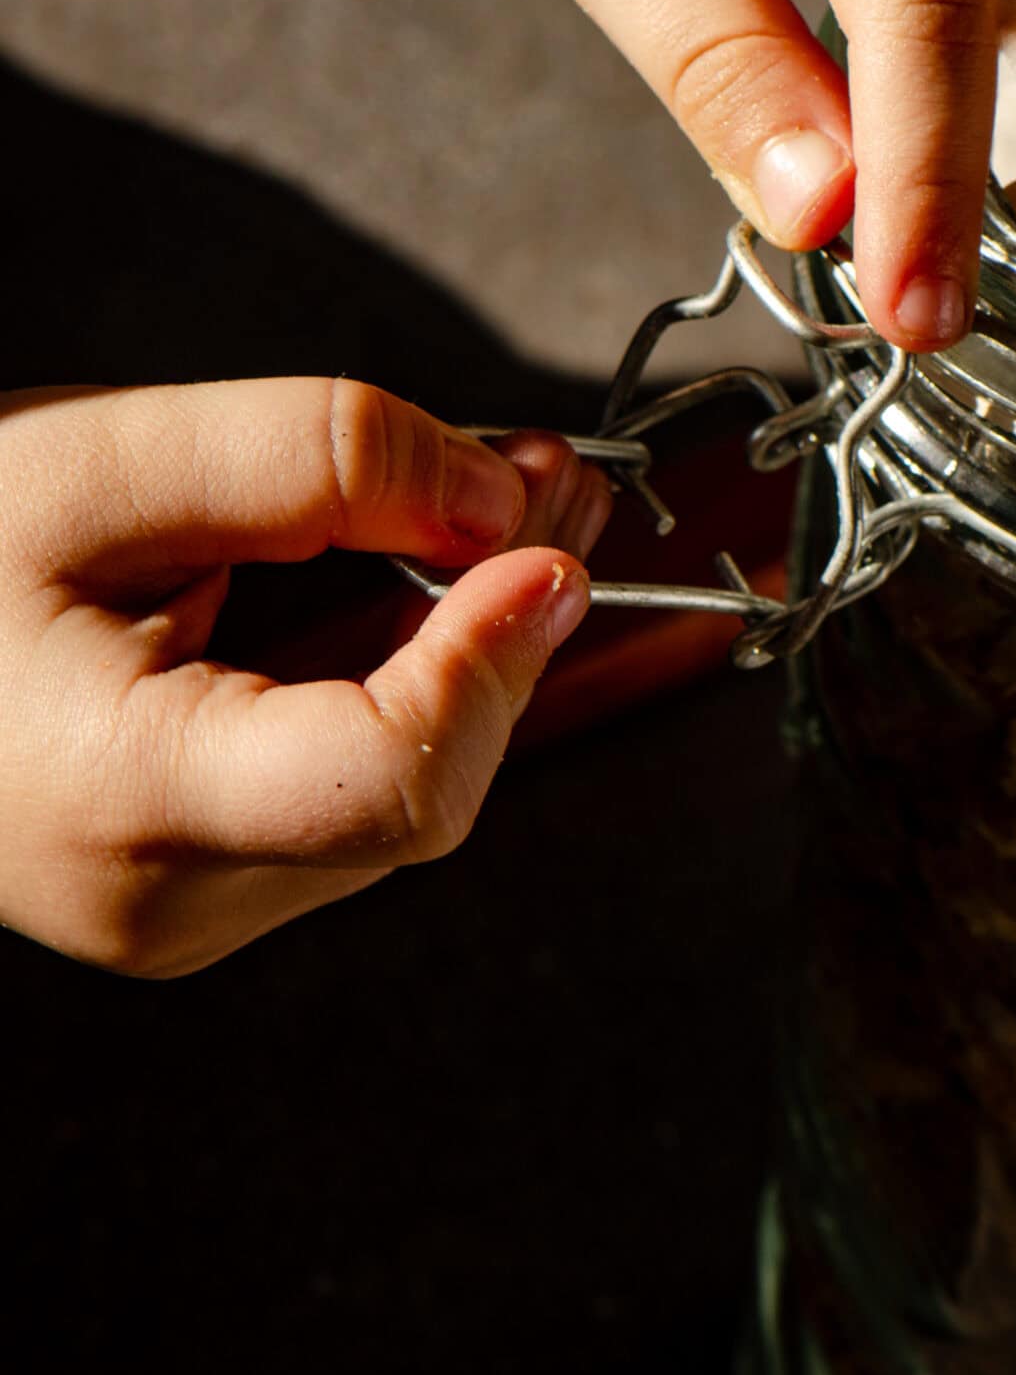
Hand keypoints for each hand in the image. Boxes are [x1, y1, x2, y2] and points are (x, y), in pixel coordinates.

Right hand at [0, 379, 609, 977]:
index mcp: (123, 801)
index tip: (544, 543)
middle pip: (421, 786)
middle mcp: (169, 901)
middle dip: (503, 627)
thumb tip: (501, 503)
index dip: (490, 659)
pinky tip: (433, 572)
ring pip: (404, 791)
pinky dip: (408, 680)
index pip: (387, 780)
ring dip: (471, 645)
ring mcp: (187, 915)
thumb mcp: (102, 459)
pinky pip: (352, 791)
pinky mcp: (201, 889)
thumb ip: (310, 462)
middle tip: (553, 479)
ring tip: (508, 502)